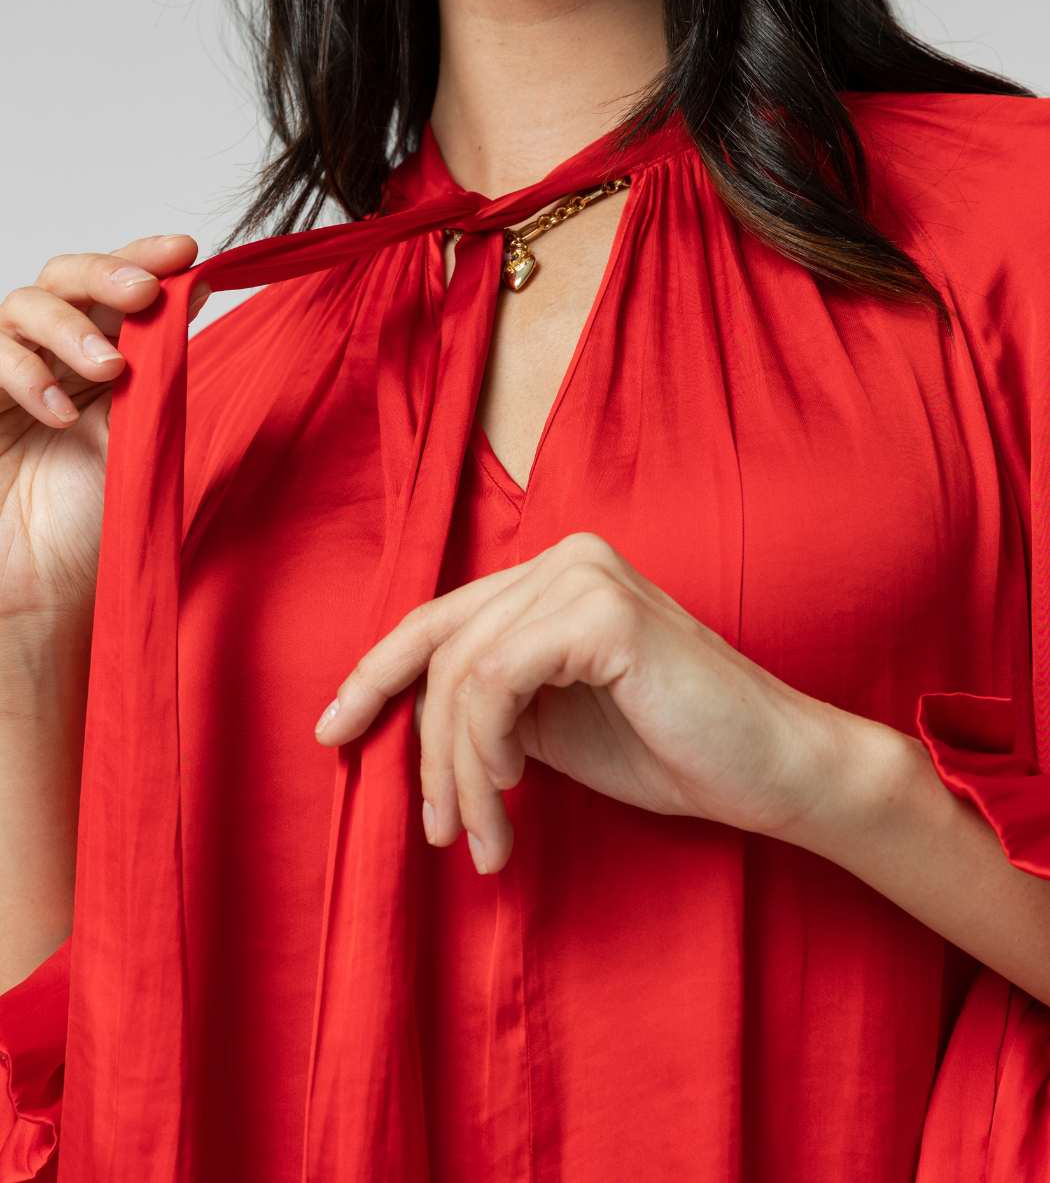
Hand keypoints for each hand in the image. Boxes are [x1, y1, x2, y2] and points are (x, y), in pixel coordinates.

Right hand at [0, 235, 209, 637]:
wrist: (43, 587)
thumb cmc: (94, 522)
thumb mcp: (144, 435)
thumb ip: (162, 369)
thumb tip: (198, 291)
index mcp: (106, 359)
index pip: (118, 288)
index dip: (145, 259)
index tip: (185, 251)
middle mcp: (56, 358)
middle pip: (65, 276)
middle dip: (107, 273)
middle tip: (144, 293)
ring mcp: (12, 376)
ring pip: (24, 305)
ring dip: (71, 327)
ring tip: (109, 370)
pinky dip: (27, 373)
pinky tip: (59, 412)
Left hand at [314, 531, 835, 873]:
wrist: (776, 771)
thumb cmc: (673, 749)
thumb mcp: (553, 723)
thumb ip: (488, 703)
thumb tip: (401, 719)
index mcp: (551, 575)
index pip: (438, 619)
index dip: (375, 675)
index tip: (333, 733)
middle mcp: (563, 556)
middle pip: (440, 650)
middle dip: (424, 751)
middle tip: (440, 832)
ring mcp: (584, 576)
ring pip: (463, 675)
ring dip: (458, 770)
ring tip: (483, 837)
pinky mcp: (603, 612)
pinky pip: (498, 680)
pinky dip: (487, 743)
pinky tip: (514, 787)